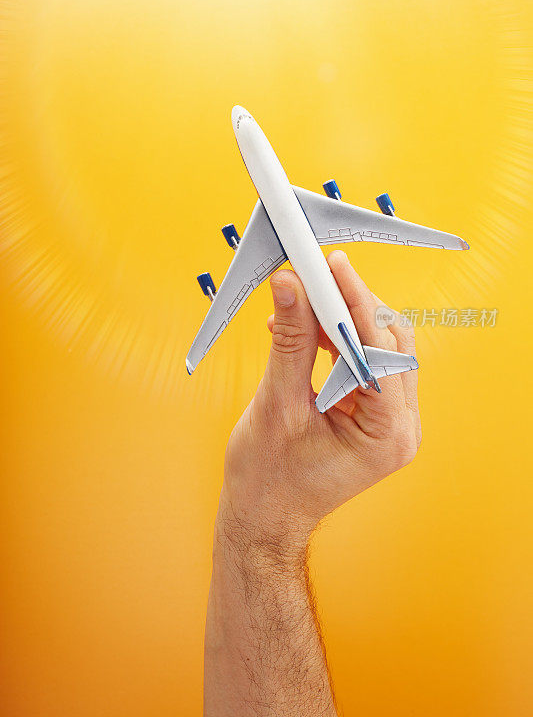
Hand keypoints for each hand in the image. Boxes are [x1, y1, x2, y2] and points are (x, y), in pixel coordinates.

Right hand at [220, 250, 421, 548]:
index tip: (331, 267)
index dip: (355, 302)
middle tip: (312, 277)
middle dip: (349, 307)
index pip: (380, 350)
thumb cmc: (269, 480)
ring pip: (378, 347)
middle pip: (388, 342)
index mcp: (387, 434)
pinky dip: (334, 341)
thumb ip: (291, 340)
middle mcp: (400, 427)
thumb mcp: (278, 404)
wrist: (263, 517)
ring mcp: (389, 421)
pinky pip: (363, 362)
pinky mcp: (372, 414)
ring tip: (299, 305)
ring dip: (339, 322)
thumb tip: (292, 284)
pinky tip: (302, 330)